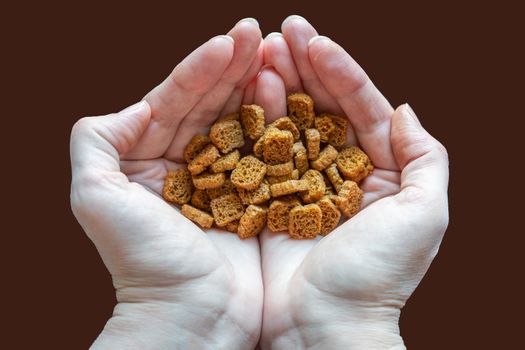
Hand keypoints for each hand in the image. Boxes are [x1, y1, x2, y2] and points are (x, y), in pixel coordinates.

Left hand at [70, 19, 264, 348]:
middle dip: (235, 67)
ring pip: (243, 124)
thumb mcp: (95, 197)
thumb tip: (138, 105)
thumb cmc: (142, 262)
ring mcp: (226, 181)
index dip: (201, 67)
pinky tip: (294, 99)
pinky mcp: (256, 199)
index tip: (230, 39)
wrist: (190, 318)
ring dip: (260, 87)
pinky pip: (269, 154)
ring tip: (279, 54)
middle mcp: (188, 167)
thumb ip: (97, 141)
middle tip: (260, 34)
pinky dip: (280, 126)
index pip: (175, 100)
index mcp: (149, 160)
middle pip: (212, 105)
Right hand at [258, 16, 448, 348]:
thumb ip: (425, 158)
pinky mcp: (267, 200)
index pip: (362, 109)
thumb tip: (405, 109)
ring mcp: (300, 185)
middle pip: (322, 110)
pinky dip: (253, 123)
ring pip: (288, 125)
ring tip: (260, 51)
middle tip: (283, 32)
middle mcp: (338, 174)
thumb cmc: (378, 276)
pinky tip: (244, 93)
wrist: (325, 328)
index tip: (316, 41)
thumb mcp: (423, 214)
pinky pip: (261, 153)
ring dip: (276, 86)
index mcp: (377, 173)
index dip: (341, 72)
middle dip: (304, 69)